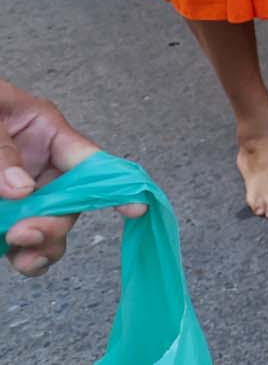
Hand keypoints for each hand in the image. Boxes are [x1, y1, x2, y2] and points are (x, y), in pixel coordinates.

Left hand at [2, 79, 141, 276]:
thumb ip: (4, 149)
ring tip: (22, 256)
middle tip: (23, 233)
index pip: (90, 160)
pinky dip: (20, 253)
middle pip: (69, 203)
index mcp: (46, 132)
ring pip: (50, 227)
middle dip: (54, 224)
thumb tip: (21, 188)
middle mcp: (40, 165)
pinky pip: (21, 240)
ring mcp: (21, 192)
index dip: (116, 185)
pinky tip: (11, 254)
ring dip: (42, 246)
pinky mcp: (4, 213)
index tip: (134, 208)